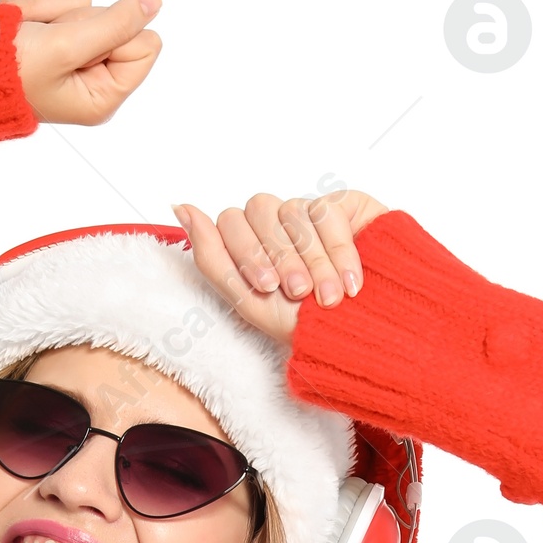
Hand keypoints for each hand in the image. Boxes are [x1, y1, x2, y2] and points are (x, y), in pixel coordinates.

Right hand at [1, 0, 161, 126]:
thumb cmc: (4, 71)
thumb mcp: (66, 47)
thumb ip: (115, 24)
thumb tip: (154, 2)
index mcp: (102, 95)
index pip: (144, 44)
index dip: (114, 33)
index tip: (77, 47)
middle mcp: (87, 74)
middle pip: (110, 18)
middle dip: (69, 20)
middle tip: (40, 42)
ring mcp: (64, 49)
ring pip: (77, 0)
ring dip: (43, 8)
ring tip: (21, 34)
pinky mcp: (43, 26)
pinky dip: (26, 0)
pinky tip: (10, 24)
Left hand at [172, 189, 388, 344]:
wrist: (361, 336)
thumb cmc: (303, 327)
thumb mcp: (247, 302)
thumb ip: (210, 256)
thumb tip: (180, 205)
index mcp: (250, 243)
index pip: (231, 221)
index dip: (247, 252)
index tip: (268, 288)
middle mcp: (277, 224)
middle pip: (259, 208)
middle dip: (279, 256)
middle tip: (298, 292)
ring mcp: (310, 213)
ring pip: (295, 211)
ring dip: (312, 259)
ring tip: (328, 296)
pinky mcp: (346, 206)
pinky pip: (329, 210)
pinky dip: (339, 249)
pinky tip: (350, 281)